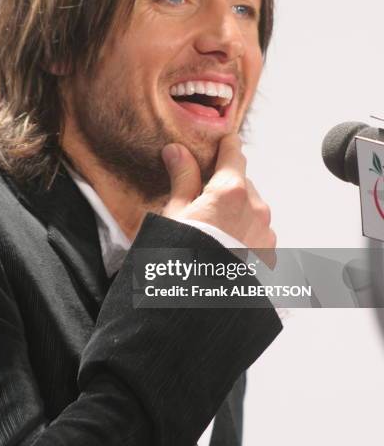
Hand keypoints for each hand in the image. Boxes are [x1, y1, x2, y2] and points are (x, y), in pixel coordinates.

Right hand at [161, 133, 275, 266]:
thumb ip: (182, 178)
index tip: (223, 141)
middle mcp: (256, 207)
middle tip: (202, 204)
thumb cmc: (183, 260)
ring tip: (212, 233)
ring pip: (251, 208)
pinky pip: (258, 231)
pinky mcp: (270, 253)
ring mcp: (266, 231)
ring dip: (236, 211)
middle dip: (225, 187)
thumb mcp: (175, 214)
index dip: (225, 145)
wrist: (200, 305)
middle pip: (241, 182)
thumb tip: (176, 151)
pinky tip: (225, 248)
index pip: (233, 153)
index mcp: (231, 190)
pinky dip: (244, 233)